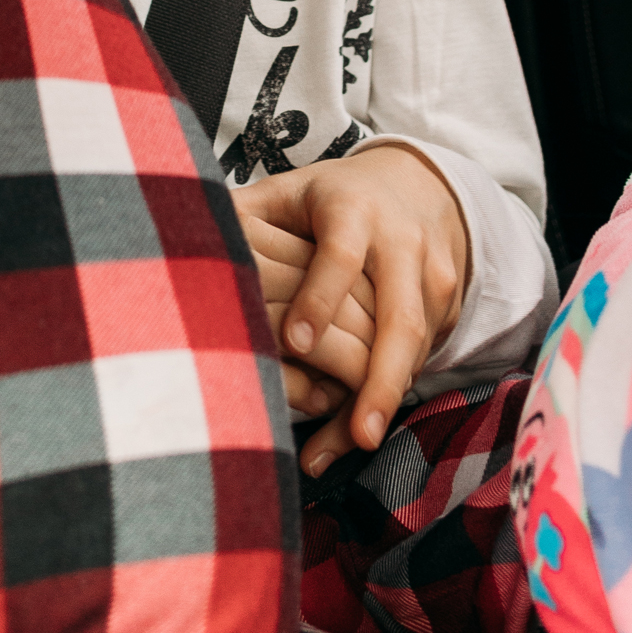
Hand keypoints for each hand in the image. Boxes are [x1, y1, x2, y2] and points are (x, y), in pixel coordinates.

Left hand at [234, 145, 468, 474]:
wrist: (421, 186)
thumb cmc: (334, 195)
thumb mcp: (291, 189)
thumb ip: (246, 211)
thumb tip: (183, 227)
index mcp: (352, 210)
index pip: (339, 256)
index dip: (319, 298)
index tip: (294, 342)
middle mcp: (400, 244)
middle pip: (399, 319)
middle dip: (379, 379)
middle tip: (359, 434)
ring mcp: (431, 279)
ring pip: (415, 349)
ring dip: (385, 400)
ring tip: (354, 446)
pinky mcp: (448, 307)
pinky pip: (422, 358)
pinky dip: (390, 395)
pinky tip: (358, 434)